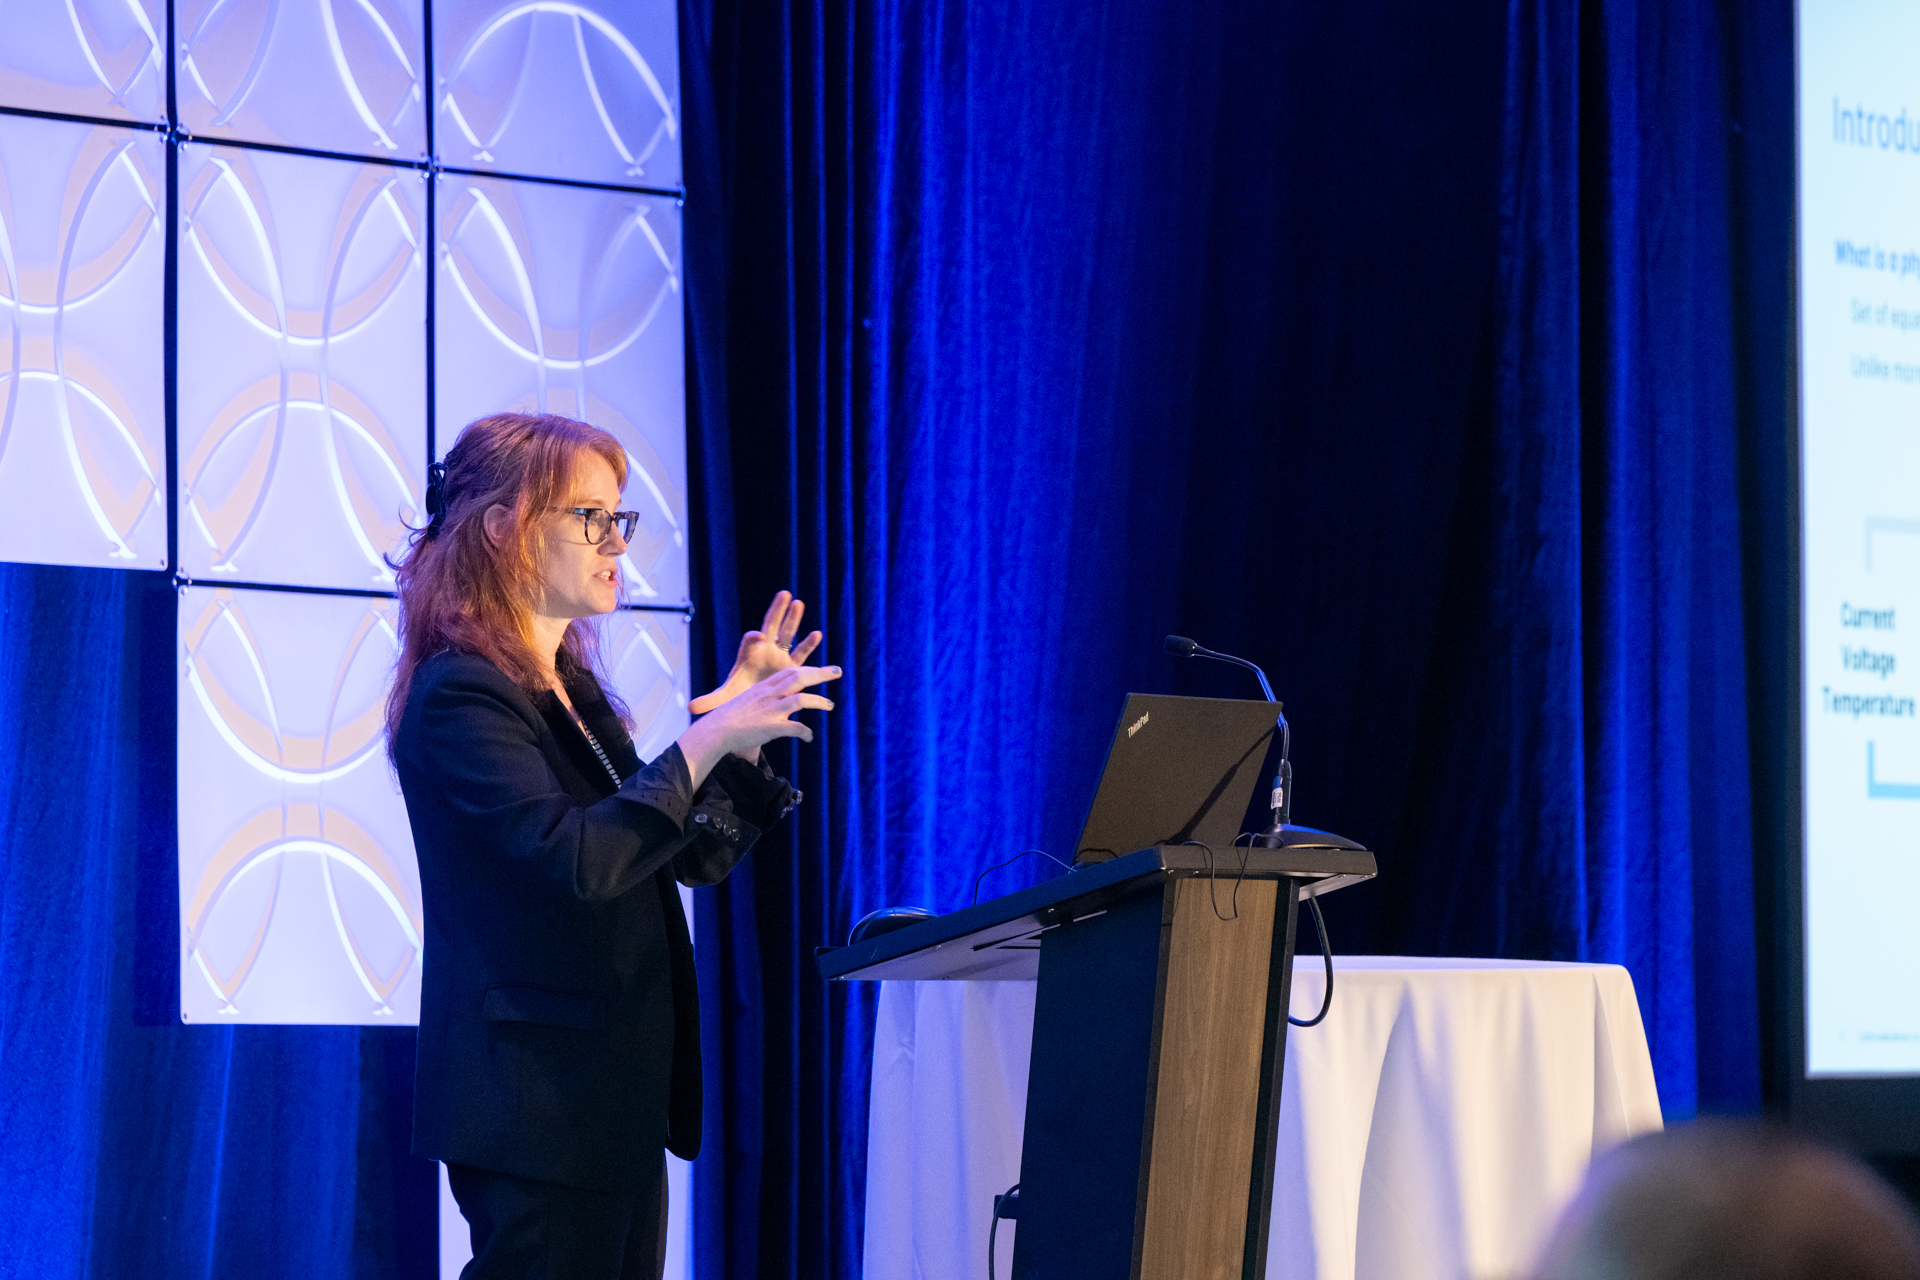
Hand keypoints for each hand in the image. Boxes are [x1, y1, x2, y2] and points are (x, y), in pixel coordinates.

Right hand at [676, 664, 841, 789]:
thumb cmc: (728, 719)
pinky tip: (809, 737)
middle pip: (798, 677)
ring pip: (801, 700)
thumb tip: (775, 703)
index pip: (789, 672)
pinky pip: (796, 728)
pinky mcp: (771, 727)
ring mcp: (771, 710)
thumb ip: (764, 700)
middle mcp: (768, 695)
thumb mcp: (747, 703)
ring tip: (830, 705)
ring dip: (818, 701)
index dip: (807, 669)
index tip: (821, 669)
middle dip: (820, 673)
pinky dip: (806, 732)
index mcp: (763, 687)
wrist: (715, 732)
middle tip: (837, 671)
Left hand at [689, 591, 822, 714]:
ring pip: (787, 634)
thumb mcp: (727, 697)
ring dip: (793, 619)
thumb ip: (711, 700)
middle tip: (784, 594)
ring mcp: (779, 656)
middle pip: (770, 626)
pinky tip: (817, 634)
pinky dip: (809, 644)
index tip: (758, 636)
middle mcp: (765, 651)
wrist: (756, 702)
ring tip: (799, 603)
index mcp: (748, 655)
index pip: (749, 641)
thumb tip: (691, 707)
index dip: (752, 638)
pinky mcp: (791, 666)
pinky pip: (801, 653)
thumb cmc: (741, 695)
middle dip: (777, 611)